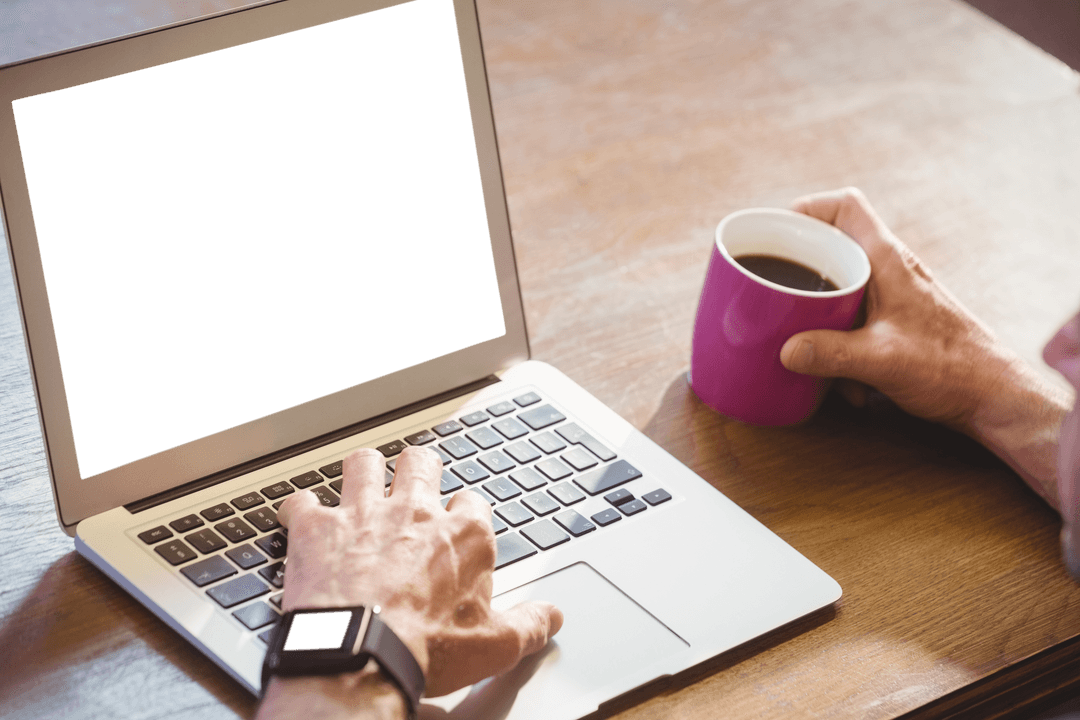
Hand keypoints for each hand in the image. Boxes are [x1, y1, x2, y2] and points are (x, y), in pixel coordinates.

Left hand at [275, 447, 562, 696]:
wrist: (361, 655)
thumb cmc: (427, 650)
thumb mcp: (496, 646)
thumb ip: (530, 624)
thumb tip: (550, 616)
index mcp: (462, 534)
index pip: (472, 502)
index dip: (464, 513)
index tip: (458, 527)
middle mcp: (414, 512)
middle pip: (421, 462)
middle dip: (418, 470)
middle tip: (412, 486)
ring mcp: (362, 514)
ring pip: (364, 463)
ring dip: (362, 473)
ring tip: (361, 485)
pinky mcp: (316, 528)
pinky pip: (302, 501)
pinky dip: (300, 511)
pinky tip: (302, 520)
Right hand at [779, 188, 1069, 503]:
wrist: (992, 395)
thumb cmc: (951, 367)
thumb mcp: (884, 360)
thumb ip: (832, 354)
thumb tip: (785, 350)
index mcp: (887, 260)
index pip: (845, 207)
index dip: (806, 210)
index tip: (776, 235)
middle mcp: (888, 271)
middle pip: (832, 246)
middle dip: (798, 271)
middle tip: (771, 291)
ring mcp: (890, 297)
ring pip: (837, 288)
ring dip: (816, 318)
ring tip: (803, 346)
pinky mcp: (891, 324)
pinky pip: (849, 321)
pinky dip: (837, 347)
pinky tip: (842, 385)